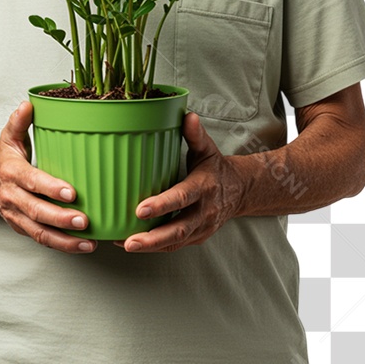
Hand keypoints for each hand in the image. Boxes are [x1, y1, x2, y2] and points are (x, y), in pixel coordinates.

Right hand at [0, 101, 95, 253]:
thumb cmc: (6, 158)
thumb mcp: (9, 137)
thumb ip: (19, 122)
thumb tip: (28, 105)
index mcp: (12, 173)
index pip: (32, 181)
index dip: (51, 188)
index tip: (72, 192)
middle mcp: (13, 197)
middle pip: (37, 212)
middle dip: (61, 218)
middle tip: (84, 221)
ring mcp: (17, 216)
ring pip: (40, 233)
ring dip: (65, 241)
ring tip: (89, 242)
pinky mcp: (23, 228)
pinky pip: (42, 240)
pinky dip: (63, 246)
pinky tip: (84, 246)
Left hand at [113, 112, 246, 252]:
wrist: (240, 191)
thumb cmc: (215, 168)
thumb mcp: (207, 149)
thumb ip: (195, 135)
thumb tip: (188, 115)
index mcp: (204, 187)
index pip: (182, 197)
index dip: (162, 205)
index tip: (140, 210)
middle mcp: (204, 211)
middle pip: (178, 229)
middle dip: (153, 238)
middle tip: (129, 242)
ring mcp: (202, 227)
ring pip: (176, 242)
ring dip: (150, 246)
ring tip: (124, 245)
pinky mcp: (197, 237)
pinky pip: (175, 245)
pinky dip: (155, 247)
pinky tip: (131, 243)